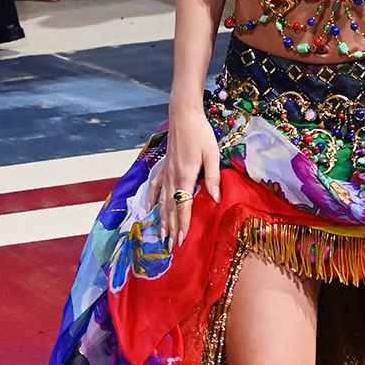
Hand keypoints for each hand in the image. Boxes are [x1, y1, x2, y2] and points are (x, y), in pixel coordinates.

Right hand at [150, 108, 220, 245]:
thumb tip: (215, 198)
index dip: (183, 225)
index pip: (184, 206)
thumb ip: (213, 177)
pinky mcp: (164, 167)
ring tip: (161, 236)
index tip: (182, 241)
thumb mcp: (212, 154)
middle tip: (172, 247)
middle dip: (171, 228)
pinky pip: (155, 187)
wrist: (184, 116)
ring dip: (162, 220)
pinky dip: (152, 200)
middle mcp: (173, 178)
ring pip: (162, 201)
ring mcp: (166, 173)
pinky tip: (150, 210)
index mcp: (186, 176)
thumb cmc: (201, 134)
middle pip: (171, 208)